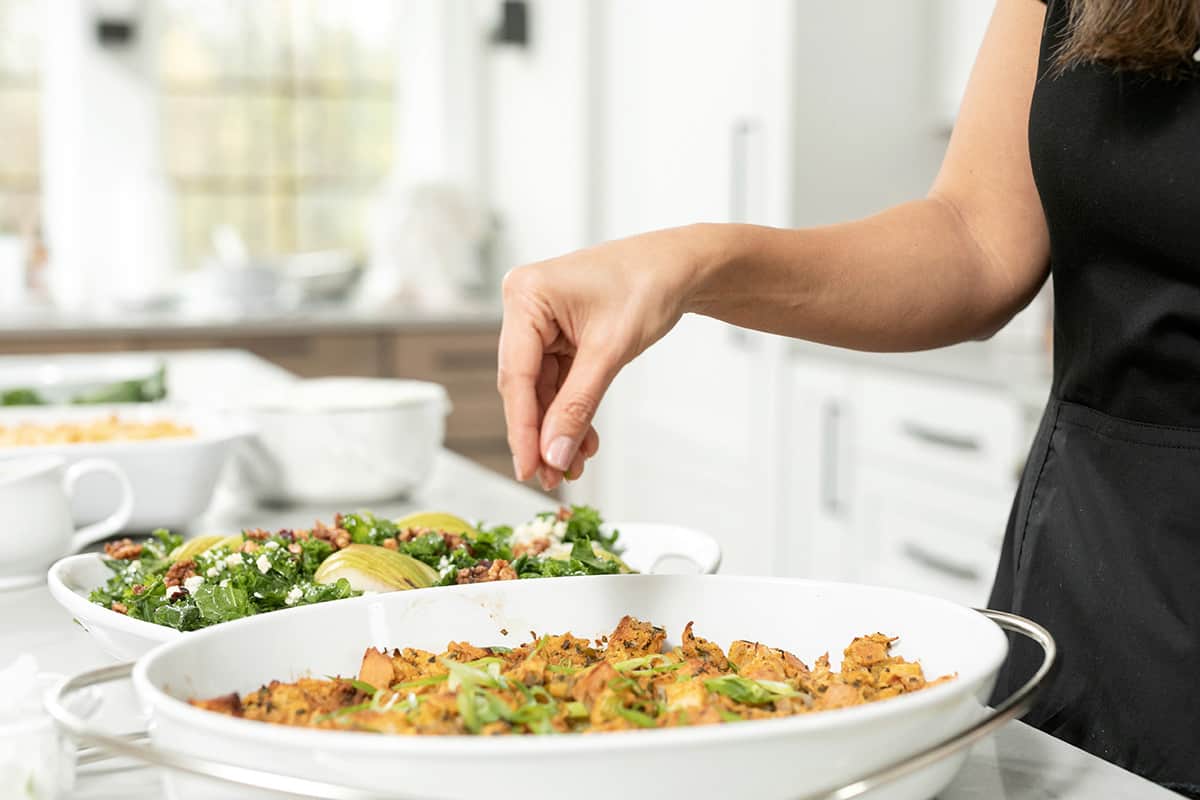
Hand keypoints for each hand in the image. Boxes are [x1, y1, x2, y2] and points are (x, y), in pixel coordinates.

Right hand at [498, 227, 703, 489]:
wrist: (681, 267)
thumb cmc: (648, 284)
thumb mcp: (610, 351)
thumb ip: (578, 406)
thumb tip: (554, 453)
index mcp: (526, 295)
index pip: (516, 375)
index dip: (522, 428)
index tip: (528, 467)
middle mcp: (526, 307)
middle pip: (525, 386)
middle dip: (542, 434)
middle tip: (550, 476)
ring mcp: (542, 323)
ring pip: (542, 391)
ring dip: (558, 429)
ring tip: (573, 465)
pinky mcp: (559, 336)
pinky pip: (559, 383)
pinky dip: (572, 412)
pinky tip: (583, 441)